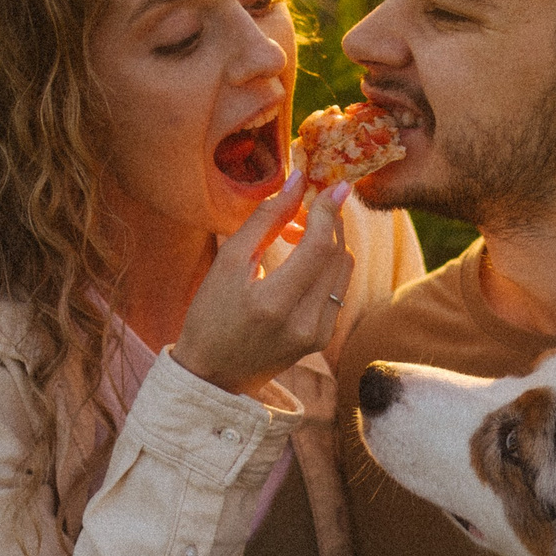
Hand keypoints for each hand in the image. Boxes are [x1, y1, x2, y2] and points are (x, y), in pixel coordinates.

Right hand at [173, 171, 355, 398]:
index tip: (332, 185)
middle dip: (328, 221)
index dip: (328, 211)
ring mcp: (318, 334)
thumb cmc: (211, 315)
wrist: (213, 374)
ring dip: (329, 242)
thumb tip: (297, 181)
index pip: (319, 247)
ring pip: (343, 270)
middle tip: (305, 205)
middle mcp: (304, 323)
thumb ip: (265, 220)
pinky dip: (327, 266)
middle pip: (337, 255)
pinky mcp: (324, 339)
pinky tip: (301, 260)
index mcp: (274, 304)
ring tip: (296, 232)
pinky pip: (338, 288)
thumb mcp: (228, 263)